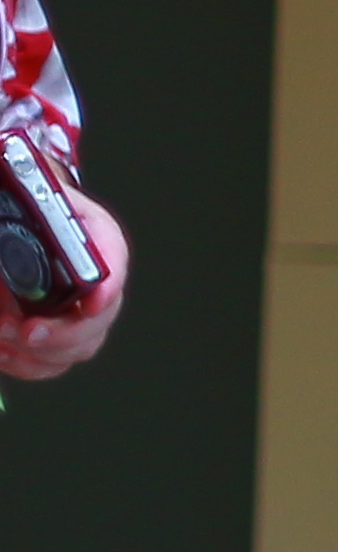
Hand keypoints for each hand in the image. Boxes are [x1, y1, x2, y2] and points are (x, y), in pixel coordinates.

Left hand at [0, 184, 124, 382]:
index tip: (87, 303)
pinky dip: (25, 364)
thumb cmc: (16, 194)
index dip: (104, 290)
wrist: (11, 209)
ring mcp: (77, 308)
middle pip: (99, 319)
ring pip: (78, 349)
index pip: (113, 266)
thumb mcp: (21, 186)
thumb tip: (3, 198)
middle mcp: (96, 275)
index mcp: (95, 235)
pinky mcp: (56, 332)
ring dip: (36, 353)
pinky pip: (52, 363)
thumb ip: (24, 199)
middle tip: (17, 329)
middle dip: (60, 333)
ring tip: (0, 337)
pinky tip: (1, 349)